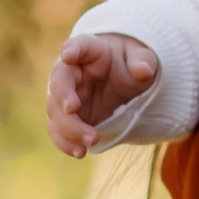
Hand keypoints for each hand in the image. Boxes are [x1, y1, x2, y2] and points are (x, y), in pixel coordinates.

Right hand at [48, 30, 157, 155]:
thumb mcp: (142, 58)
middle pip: (58, 82)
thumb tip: (143, 70)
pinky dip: (66, 142)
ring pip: (55, 111)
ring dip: (69, 127)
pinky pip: (59, 130)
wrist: (124, 81)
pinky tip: (80, 153)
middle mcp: (72, 72)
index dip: (72, 49)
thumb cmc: (130, 63)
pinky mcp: (68, 118)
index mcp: (90, 51)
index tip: (68, 55)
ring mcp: (67, 96)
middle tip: (72, 109)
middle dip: (62, 95)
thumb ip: (142, 61)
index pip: (78, 46)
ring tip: (91, 141)